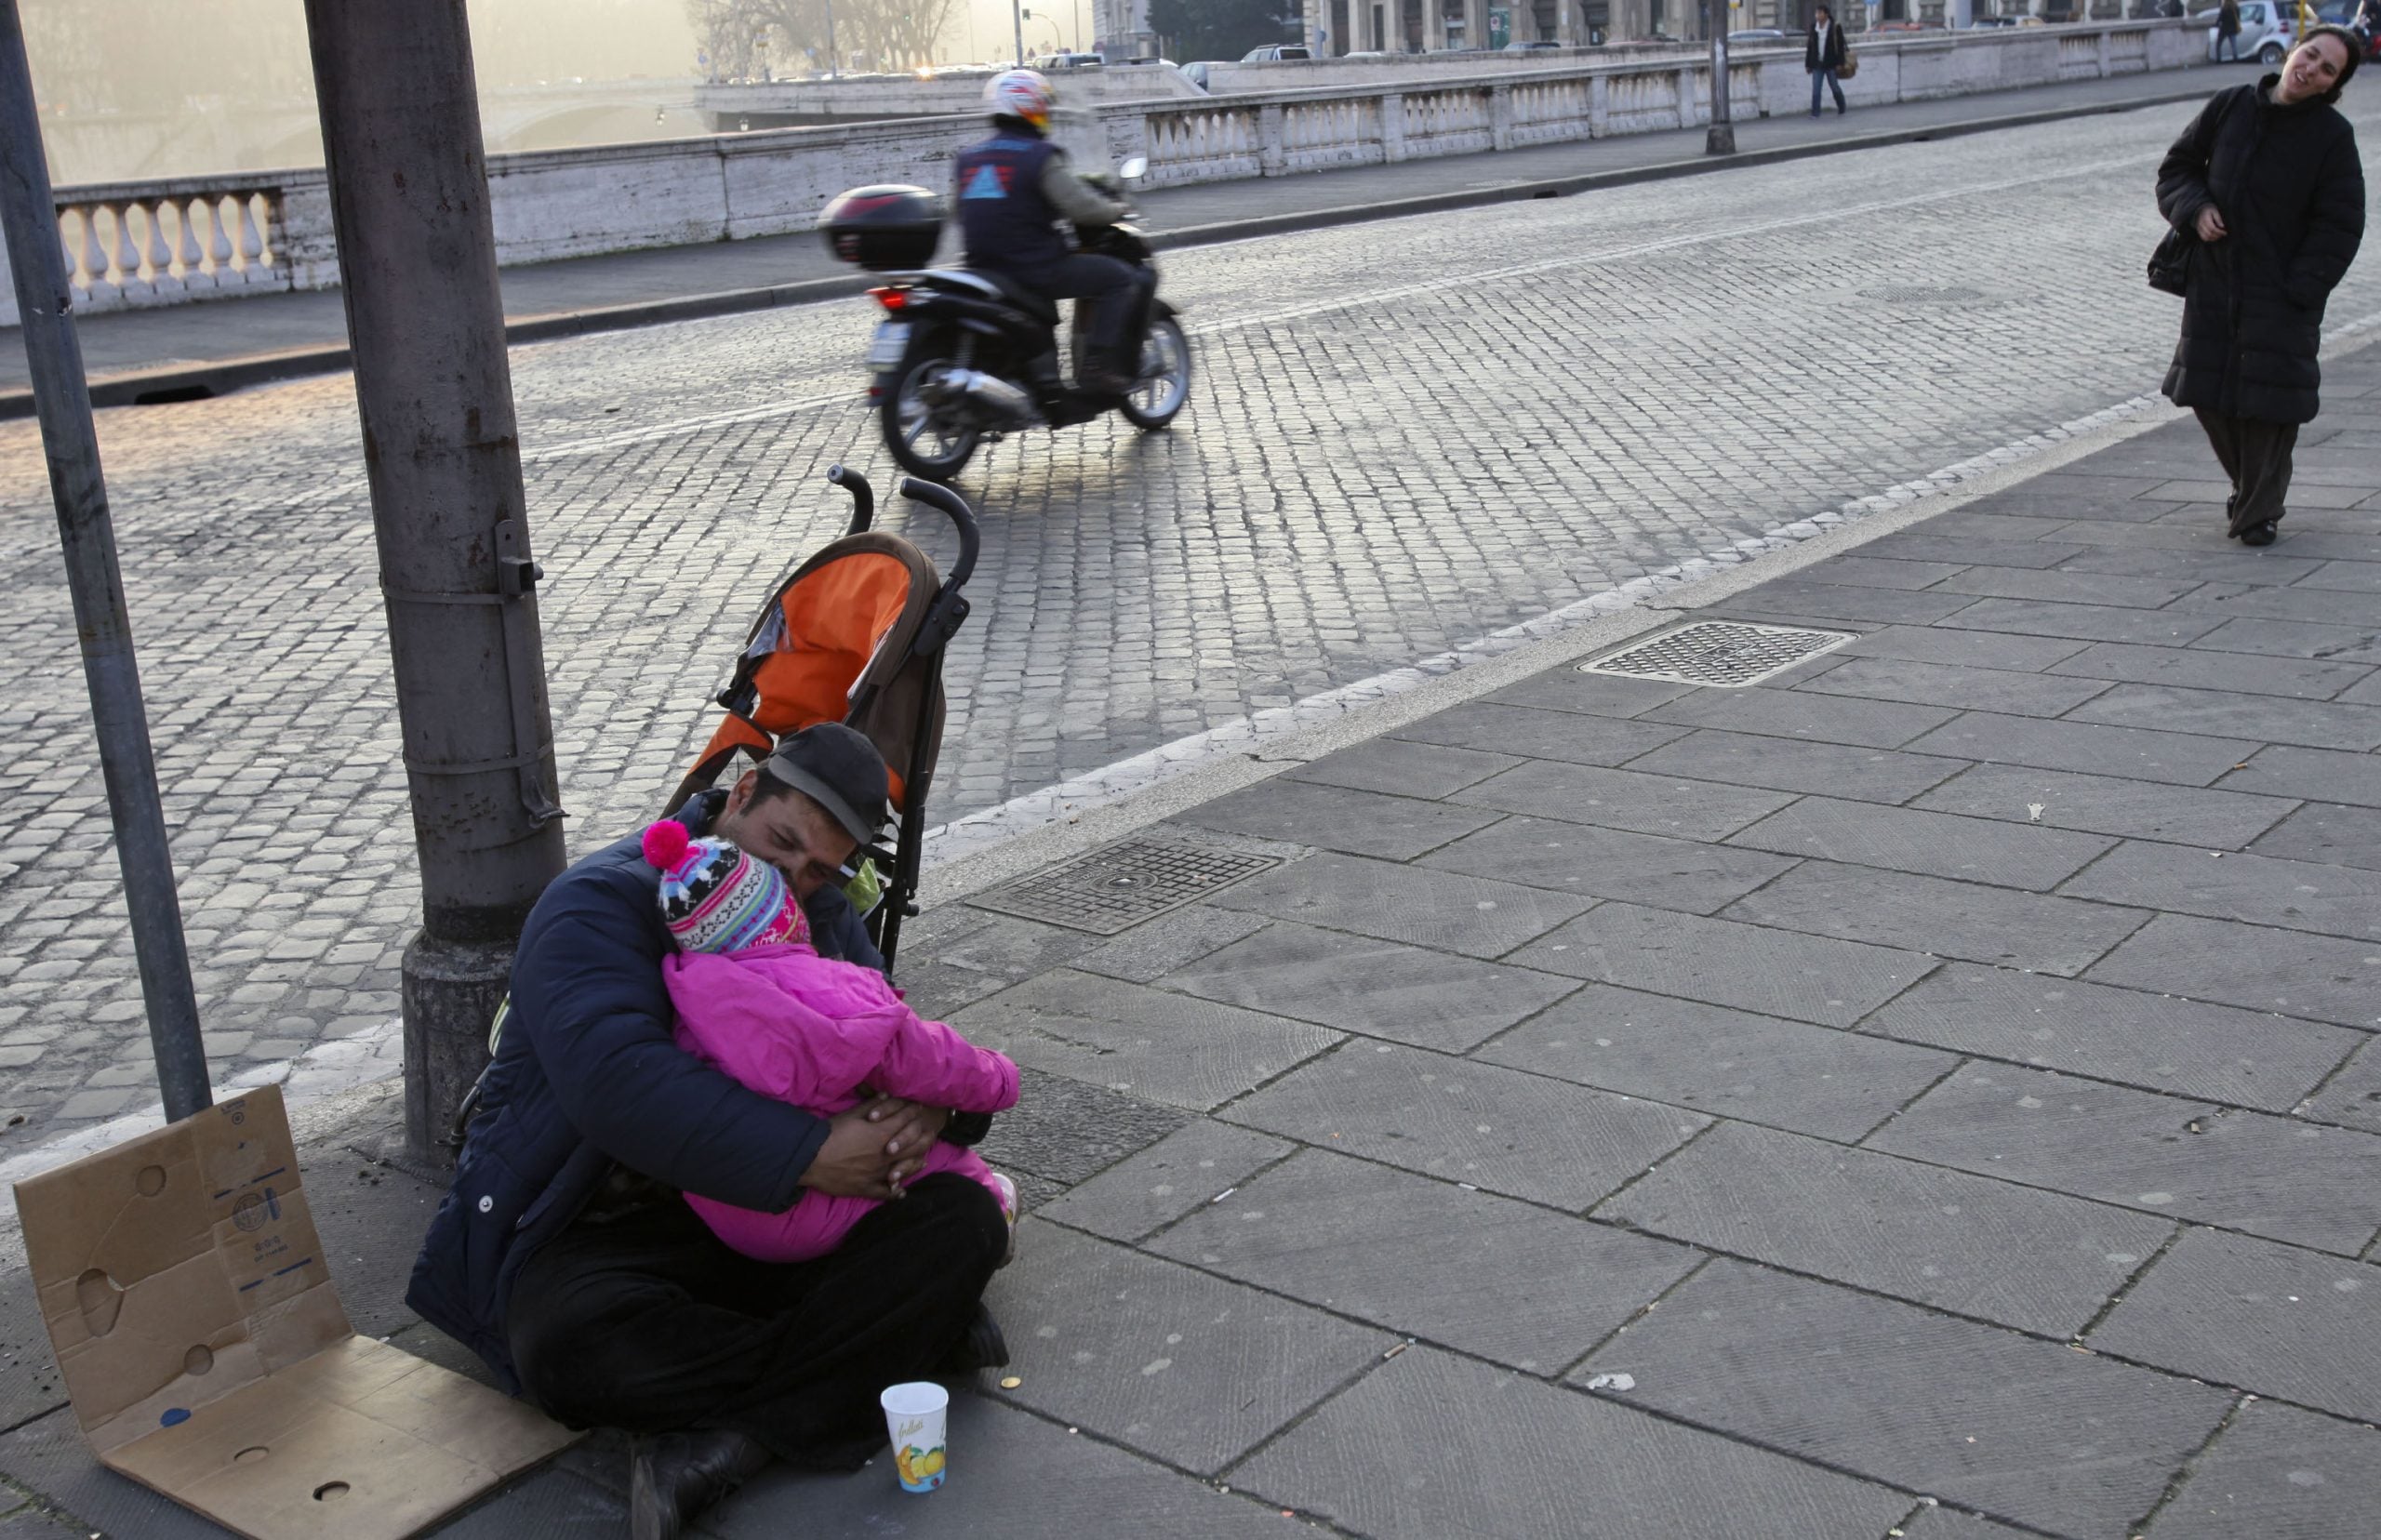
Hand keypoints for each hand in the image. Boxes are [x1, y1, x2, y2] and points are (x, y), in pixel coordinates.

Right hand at [798, 1097, 948, 1199]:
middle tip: (930, 1135)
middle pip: (915, 1146)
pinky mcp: (866, 1188)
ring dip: (915, 1165)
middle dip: (925, 1138)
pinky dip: (895, 1193)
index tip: (919, 1109)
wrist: (810, 1158)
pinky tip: (900, 1192)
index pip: (906, 1121)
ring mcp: (878, 1173)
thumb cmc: (830, 1132)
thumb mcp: (852, 1114)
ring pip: (905, 1170)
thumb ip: (872, 1105)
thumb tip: (887, 1095)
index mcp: (883, 1133)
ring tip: (922, 1162)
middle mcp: (885, 1154)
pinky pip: (885, 1193)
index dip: (913, 1113)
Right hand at [2196, 205, 2227, 242]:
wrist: (2200, 210)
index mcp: (2205, 219)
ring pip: (2206, 237)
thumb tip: (2222, 226)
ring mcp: (2198, 229)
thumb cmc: (2209, 210)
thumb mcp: (2215, 211)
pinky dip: (2209, 239)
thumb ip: (2218, 218)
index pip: (2212, 228)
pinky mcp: (2198, 231)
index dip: (2219, 232)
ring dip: (2213, 238)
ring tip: (2219, 236)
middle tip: (2223, 234)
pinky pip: (2203, 238)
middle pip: (2209, 234)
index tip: (2225, 233)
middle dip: (2217, 236)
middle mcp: (2200, 225)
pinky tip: (2214, 237)